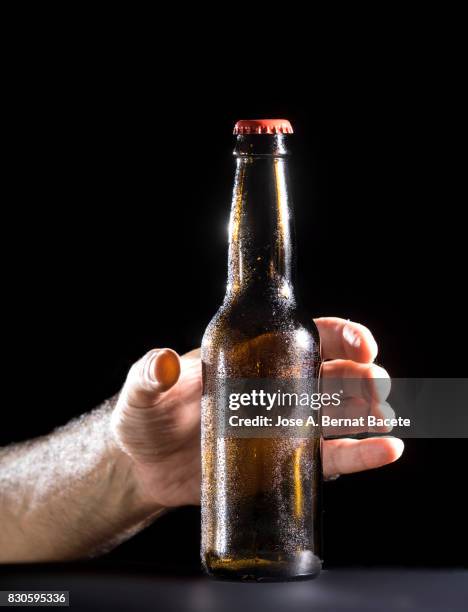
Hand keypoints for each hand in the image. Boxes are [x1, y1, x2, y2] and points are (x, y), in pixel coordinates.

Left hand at [111, 317, 402, 507]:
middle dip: (363, 376)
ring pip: (341, 415)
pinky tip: (385, 451)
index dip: (342, 335)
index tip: (363, 345)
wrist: (142, 467)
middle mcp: (276, 388)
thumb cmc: (146, 419)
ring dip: (370, 413)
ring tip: (386, 420)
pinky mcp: (282, 463)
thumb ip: (149, 375)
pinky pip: (330, 458)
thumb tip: (165, 363)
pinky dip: (360, 454)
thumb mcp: (143, 392)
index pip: (307, 336)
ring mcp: (282, 426)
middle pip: (335, 374)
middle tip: (376, 388)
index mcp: (252, 357)